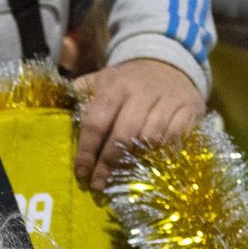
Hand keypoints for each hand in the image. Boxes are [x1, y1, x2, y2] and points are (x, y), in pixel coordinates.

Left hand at [72, 58, 204, 191]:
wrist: (171, 64)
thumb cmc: (130, 81)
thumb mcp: (105, 79)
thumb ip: (82, 92)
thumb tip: (58, 103)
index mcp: (116, 85)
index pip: (97, 122)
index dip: (87, 151)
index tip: (82, 173)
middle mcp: (142, 92)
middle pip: (123, 136)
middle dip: (109, 164)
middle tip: (99, 184)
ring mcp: (168, 101)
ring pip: (150, 140)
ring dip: (136, 163)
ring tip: (123, 180)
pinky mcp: (189, 110)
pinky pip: (174, 140)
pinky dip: (163, 156)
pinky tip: (152, 168)